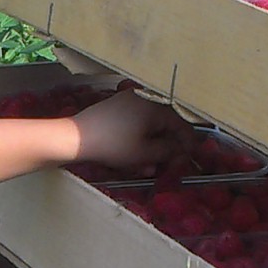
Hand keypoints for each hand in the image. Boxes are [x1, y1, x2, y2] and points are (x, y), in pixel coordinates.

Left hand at [69, 90, 191, 174]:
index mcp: (156, 107)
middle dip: (166, 148)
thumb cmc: (114, 145)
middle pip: (164, 125)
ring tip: (147, 168)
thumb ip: (168, 151)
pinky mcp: (114, 108)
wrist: (76, 137)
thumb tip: (181, 149)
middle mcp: (144, 99)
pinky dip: (137, 140)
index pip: (180, 125)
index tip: (191, 157)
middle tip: (167, 166)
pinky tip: (133, 157)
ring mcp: (128, 101)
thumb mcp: (145, 153)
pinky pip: (134, 124)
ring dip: (151, 148)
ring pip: (148, 127)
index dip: (187, 143)